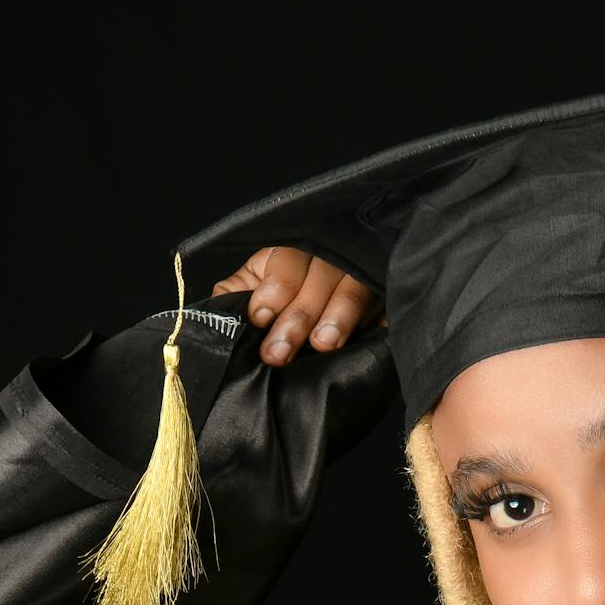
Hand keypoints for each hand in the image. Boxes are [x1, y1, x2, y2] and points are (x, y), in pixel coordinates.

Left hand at [211, 245, 381, 364]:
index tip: (259, 316)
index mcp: (294, 250)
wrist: (335, 320)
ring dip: (337, 317)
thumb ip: (237, 294)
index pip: (286, 262)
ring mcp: (364, 274)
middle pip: (319, 277)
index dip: (273, 289)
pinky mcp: (389, 296)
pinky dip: (380, 321)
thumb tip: (215, 305)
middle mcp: (331, 256)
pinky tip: (371, 337)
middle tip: (278, 354)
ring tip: (323, 345)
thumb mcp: (259, 288)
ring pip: (353, 289)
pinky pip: (388, 305)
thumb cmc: (291, 300)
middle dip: (296, 317)